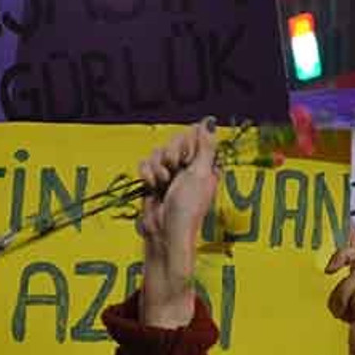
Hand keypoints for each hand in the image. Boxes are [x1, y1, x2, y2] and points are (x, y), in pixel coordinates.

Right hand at [137, 118, 218, 326]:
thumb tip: (209, 121)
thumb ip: (204, 146)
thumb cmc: (187, 209)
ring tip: (162, 183)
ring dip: (157, 167)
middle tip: (174, 172)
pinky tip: (152, 185)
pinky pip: (145, 164)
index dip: (186, 144)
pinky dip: (146, 173)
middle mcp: (188, 167)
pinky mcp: (153, 181)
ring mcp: (170, 174)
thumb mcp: (199, 174)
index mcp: (204, 164)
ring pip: (157, 152)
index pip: (193, 135)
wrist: (164, 233)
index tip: (186, 159)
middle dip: (170, 155)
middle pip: (173, 140)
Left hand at [326, 231, 354, 354]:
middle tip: (328, 270)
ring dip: (342, 296)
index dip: (351, 237)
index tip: (343, 222)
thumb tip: (319, 264)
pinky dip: (354, 303)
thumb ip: (329, 284)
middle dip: (342, 256)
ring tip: (341, 313)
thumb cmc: (340, 333)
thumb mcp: (329, 302)